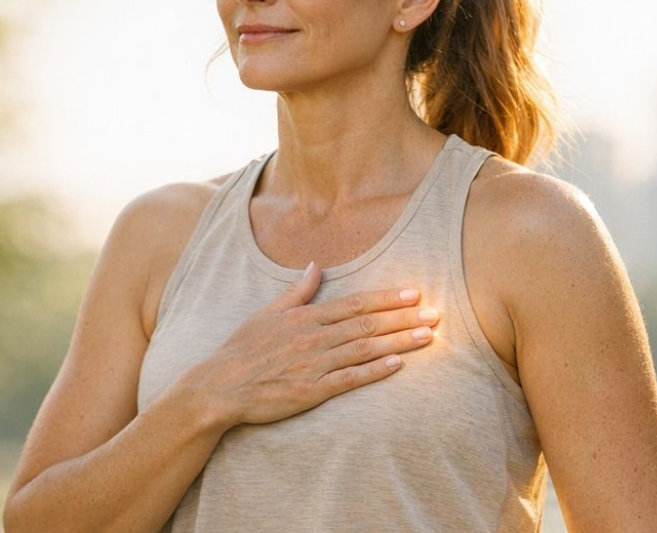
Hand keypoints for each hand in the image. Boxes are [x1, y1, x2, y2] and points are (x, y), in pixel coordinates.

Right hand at [187, 261, 438, 427]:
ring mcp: (313, 364)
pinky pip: (349, 379)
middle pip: (367, 324)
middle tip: (436, 313)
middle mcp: (314, 337)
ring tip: (428, 336)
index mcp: (305, 317)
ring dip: (399, 341)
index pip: (354, 303)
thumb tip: (317, 265)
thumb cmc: (243, 349)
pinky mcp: (311, 391)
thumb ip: (298, 291)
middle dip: (404, 318)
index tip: (414, 294)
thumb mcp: (267, 312)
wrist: (220, 385)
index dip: (387, 298)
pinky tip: (397, 365)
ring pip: (364, 349)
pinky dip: (374, 371)